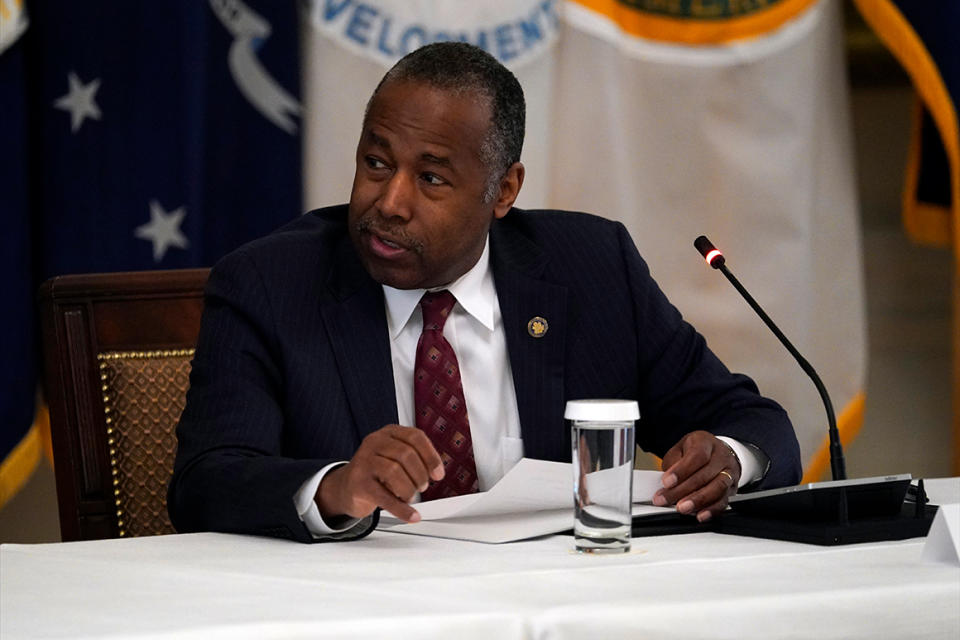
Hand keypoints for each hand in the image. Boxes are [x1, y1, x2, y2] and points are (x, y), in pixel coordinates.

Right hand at [315, 425, 443, 523]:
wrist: (346, 487)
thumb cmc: (377, 472)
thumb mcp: (395, 457)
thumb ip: (416, 459)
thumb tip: (437, 471)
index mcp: (388, 433)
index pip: (415, 437)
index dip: (431, 456)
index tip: (438, 474)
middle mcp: (374, 442)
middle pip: (406, 454)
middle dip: (420, 475)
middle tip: (422, 487)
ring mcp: (364, 462)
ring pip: (394, 472)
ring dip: (409, 489)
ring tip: (410, 496)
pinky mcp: (358, 483)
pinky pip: (384, 497)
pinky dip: (402, 509)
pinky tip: (412, 516)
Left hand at [652, 431, 739, 522]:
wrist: (716, 453)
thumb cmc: (694, 452)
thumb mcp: (679, 450)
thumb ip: (672, 464)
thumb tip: (665, 484)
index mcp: (705, 442)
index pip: (697, 456)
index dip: (681, 471)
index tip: (666, 482)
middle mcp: (721, 456)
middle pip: (705, 474)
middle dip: (683, 490)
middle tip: (666, 499)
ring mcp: (729, 472)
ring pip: (718, 488)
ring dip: (698, 501)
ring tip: (682, 508)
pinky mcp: (732, 489)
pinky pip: (724, 501)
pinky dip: (711, 510)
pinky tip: (700, 515)